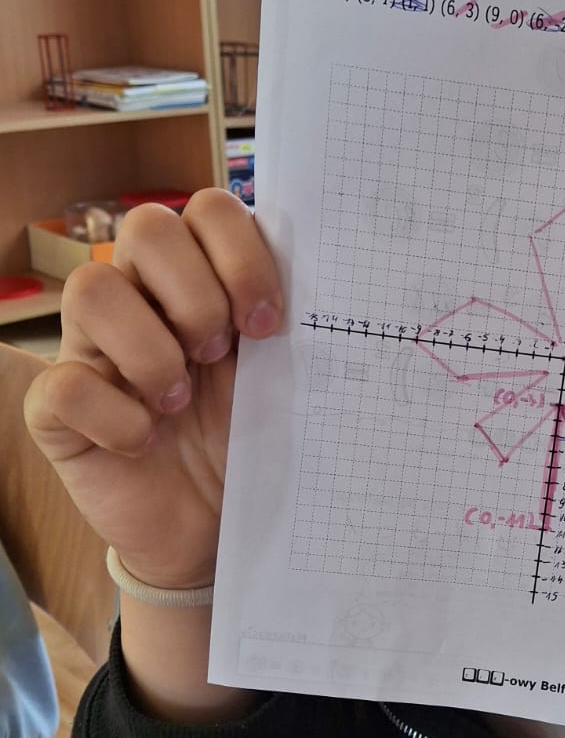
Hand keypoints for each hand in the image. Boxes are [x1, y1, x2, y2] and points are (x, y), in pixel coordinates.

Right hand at [24, 190, 283, 591]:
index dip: (241, 254)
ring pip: (91, 288)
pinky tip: (145, 442)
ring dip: (151, 348)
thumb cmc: (248, 439)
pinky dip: (114, 416)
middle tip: (220, 355)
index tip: (270, 323)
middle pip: (147, 227)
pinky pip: (62, 384)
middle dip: (196, 293)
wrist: (212, 530)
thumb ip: (289, 323)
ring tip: (180, 400)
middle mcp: (140, 296)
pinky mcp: (57, 409)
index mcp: (201, 276)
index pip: (209, 208)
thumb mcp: (281, 378)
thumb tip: (334, 280)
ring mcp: (91, 347)